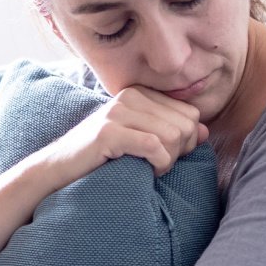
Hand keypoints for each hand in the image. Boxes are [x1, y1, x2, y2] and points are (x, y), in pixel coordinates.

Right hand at [35, 86, 208, 181]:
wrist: (60, 168)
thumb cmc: (104, 157)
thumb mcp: (141, 139)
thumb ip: (173, 132)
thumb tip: (205, 131)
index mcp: (140, 93)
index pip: (190, 114)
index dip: (187, 140)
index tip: (167, 155)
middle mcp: (130, 96)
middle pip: (185, 125)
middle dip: (179, 151)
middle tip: (159, 164)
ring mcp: (118, 112)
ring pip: (173, 135)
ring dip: (168, 160)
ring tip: (150, 168)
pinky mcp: (109, 132)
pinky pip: (155, 147)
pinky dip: (158, 165)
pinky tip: (147, 172)